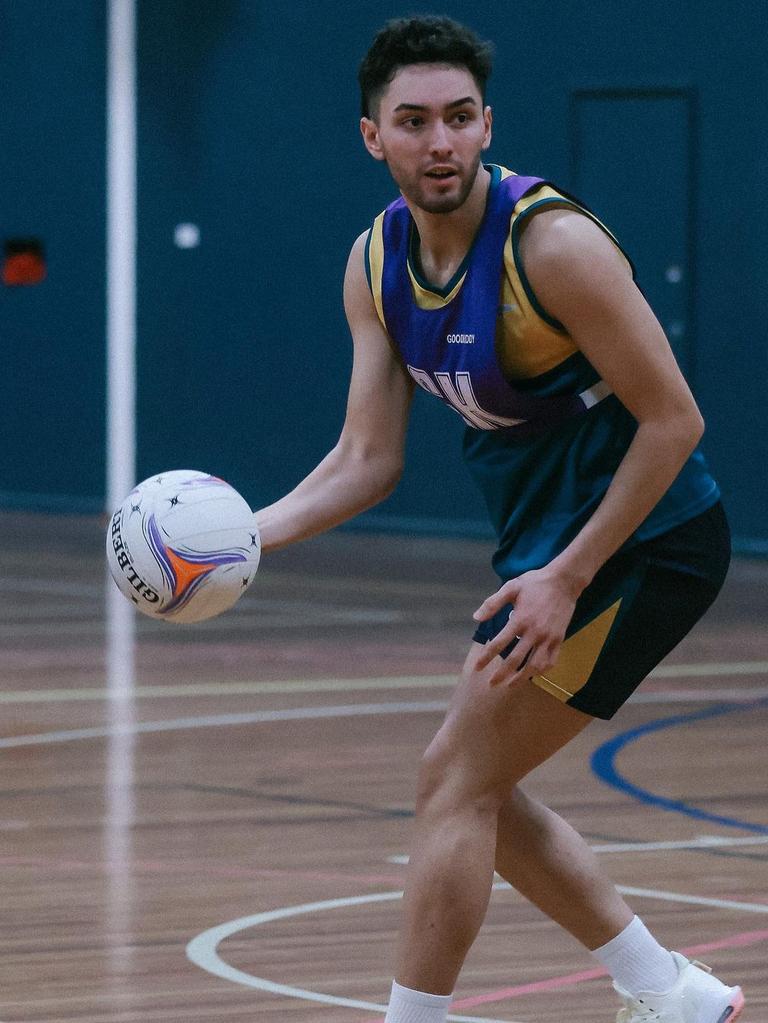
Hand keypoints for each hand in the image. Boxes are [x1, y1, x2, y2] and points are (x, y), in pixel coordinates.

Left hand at [472, 567, 581, 686]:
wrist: (564, 582)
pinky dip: (542, 670)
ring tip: (510, 685)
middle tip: (491, 684)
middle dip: (501, 674)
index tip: (477, 667)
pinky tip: (533, 674)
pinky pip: (551, 660)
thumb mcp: (511, 587)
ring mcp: (548, 637)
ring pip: (534, 665)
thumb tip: (476, 618)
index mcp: (520, 620)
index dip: (486, 657)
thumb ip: (492, 603)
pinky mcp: (559, 639)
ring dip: (522, 678)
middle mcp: (534, 632)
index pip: (498, 644)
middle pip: (515, 660)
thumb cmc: (535, 583)